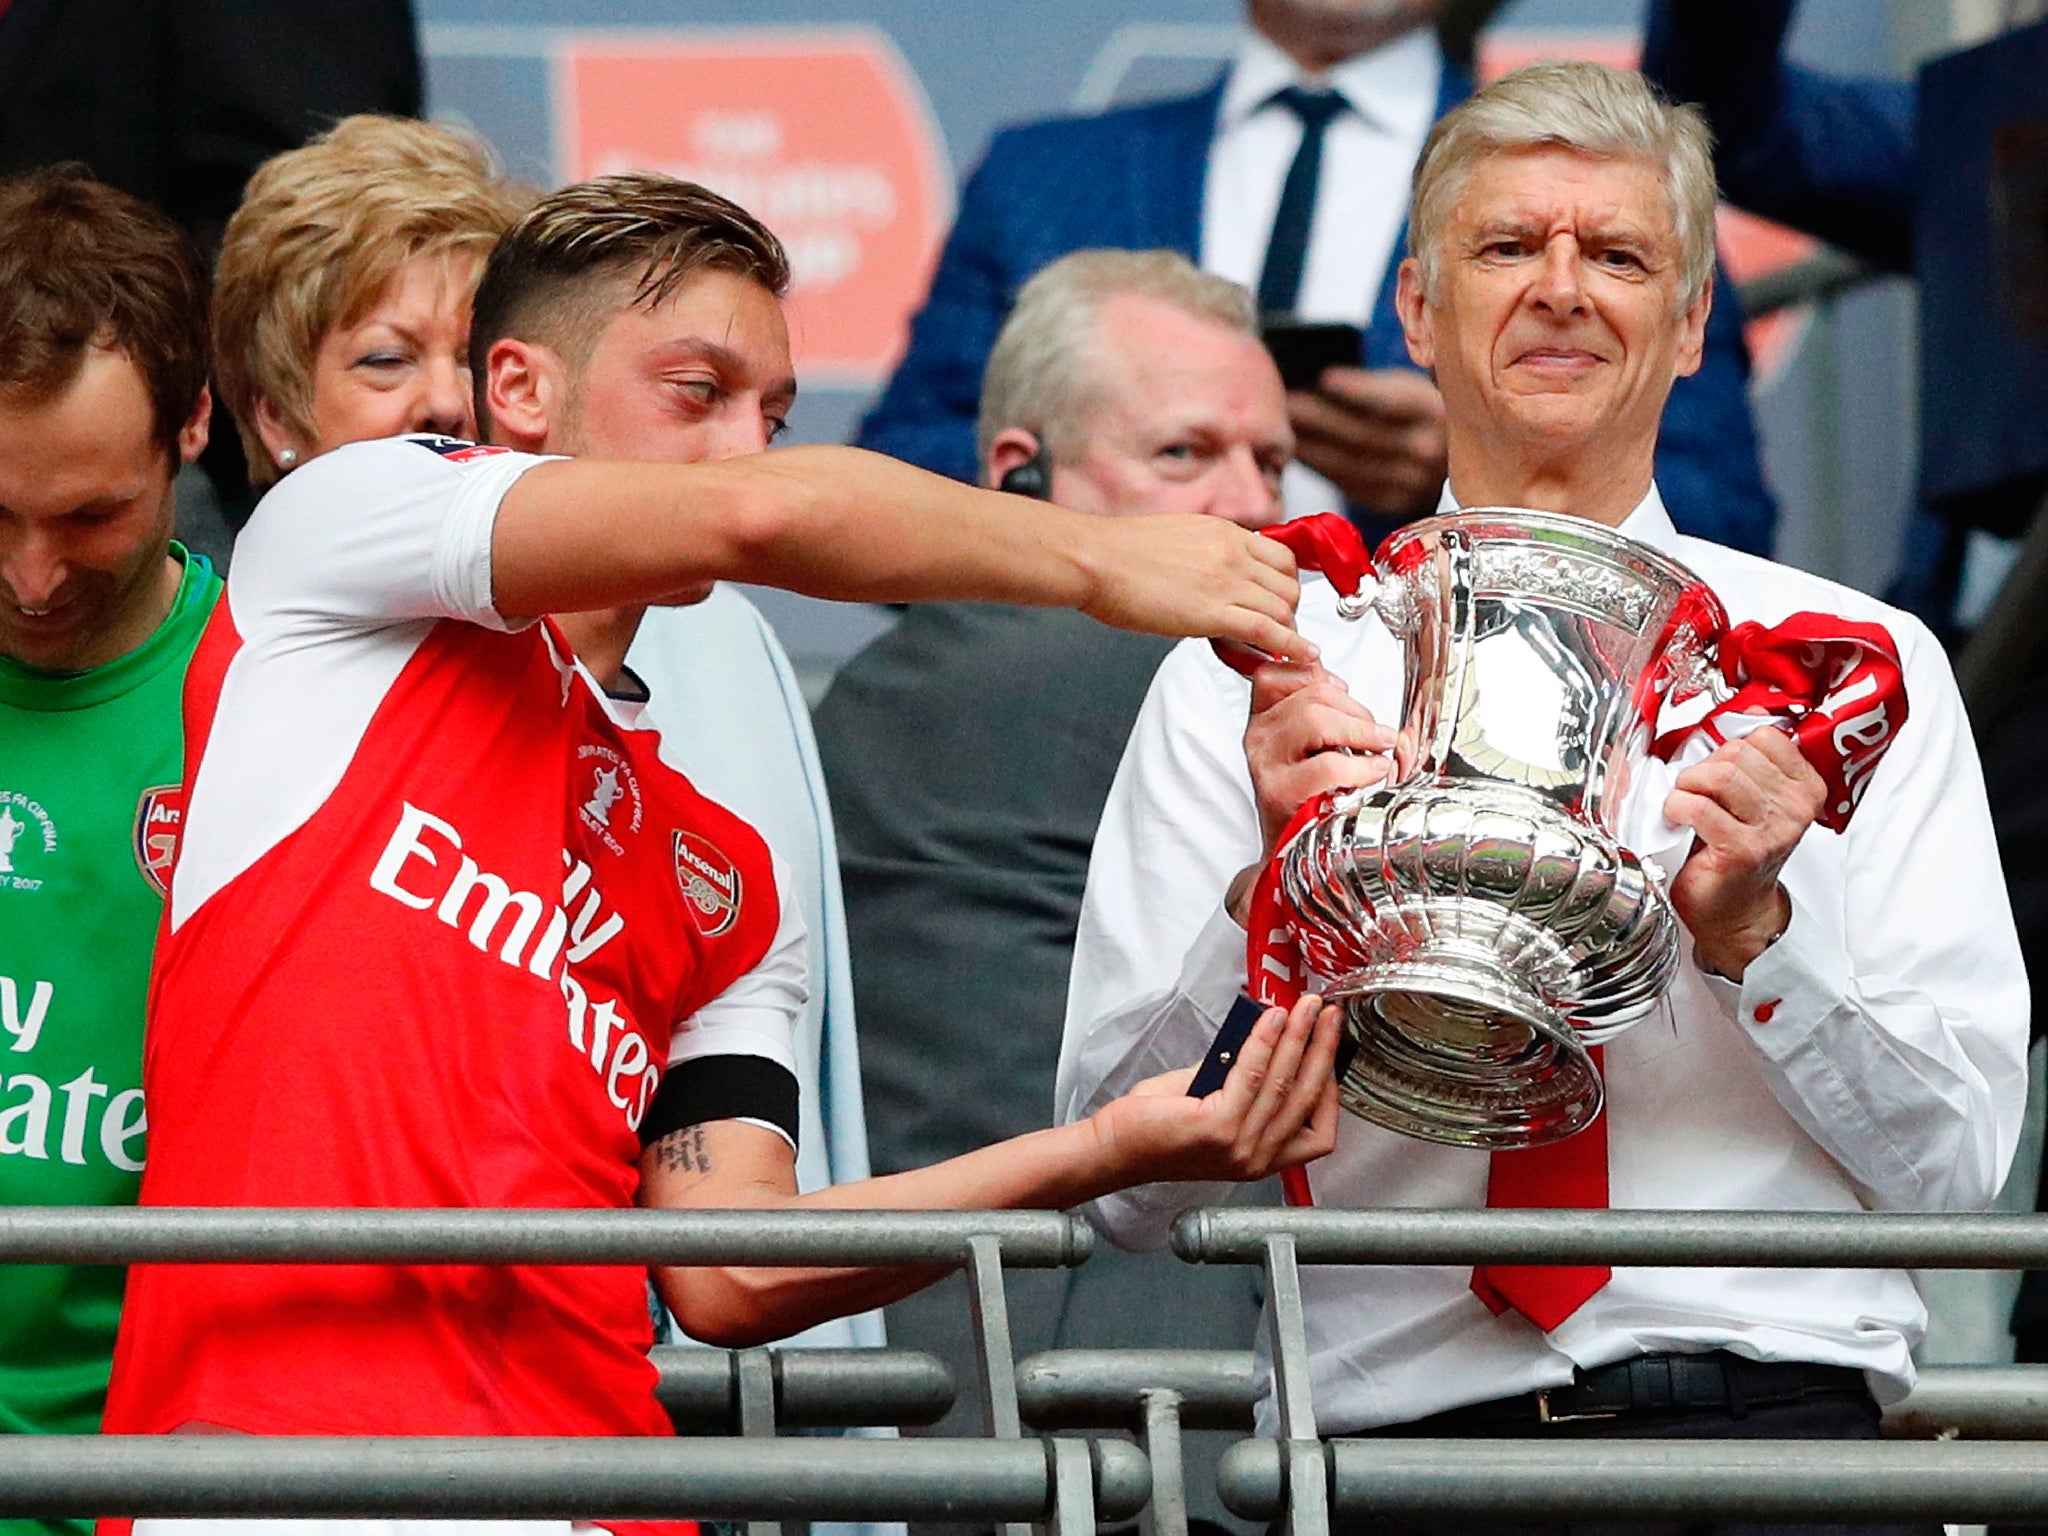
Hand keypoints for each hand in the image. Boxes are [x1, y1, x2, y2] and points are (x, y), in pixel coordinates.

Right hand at [1078, 512, 1311, 660]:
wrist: (1094, 560)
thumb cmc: (1118, 553)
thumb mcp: (1176, 536)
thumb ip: (1204, 551)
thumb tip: (1209, 574)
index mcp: (1224, 532)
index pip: (1280, 555)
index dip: (1287, 583)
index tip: (1283, 600)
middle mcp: (1233, 553)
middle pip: (1289, 584)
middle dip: (1290, 611)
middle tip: (1280, 630)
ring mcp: (1226, 581)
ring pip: (1283, 609)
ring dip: (1289, 633)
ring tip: (1284, 650)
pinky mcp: (1213, 612)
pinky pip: (1269, 631)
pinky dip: (1292, 647)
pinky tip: (1302, 657)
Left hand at [1088, 993, 1341, 1185]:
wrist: (1116, 1148)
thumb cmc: (1157, 1129)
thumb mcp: (1215, 1107)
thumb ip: (1244, 1082)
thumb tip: (1269, 1037)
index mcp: (1262, 1159)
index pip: (1319, 1133)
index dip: (1330, 1088)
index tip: (1331, 1050)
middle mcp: (1257, 1159)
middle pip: (1306, 1098)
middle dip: (1323, 1049)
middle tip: (1329, 1015)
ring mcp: (1240, 1146)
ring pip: (1283, 1083)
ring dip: (1299, 1038)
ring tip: (1306, 1008)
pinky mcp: (1218, 1129)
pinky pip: (1252, 1075)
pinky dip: (1265, 1042)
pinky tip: (1271, 1019)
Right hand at [1245, 659, 1397, 853]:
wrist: (1291, 849)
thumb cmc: (1310, 794)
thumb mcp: (1312, 743)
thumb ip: (1321, 708)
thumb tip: (1344, 685)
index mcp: (1263, 719)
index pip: (1276, 673)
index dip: (1316, 674)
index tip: (1342, 693)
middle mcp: (1258, 737)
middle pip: (1310, 694)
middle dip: (1356, 709)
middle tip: (1378, 734)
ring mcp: (1265, 764)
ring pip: (1314, 718)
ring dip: (1361, 731)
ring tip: (1379, 749)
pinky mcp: (1280, 793)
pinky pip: (1327, 764)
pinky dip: (1361, 766)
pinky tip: (1373, 771)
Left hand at [1288, 368, 1446, 518]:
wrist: (1446, 460)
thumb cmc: (1417, 414)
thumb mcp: (1409, 390)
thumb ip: (1373, 387)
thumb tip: (1319, 380)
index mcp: (1435, 412)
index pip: (1394, 400)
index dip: (1360, 390)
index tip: (1325, 378)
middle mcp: (1427, 450)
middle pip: (1363, 435)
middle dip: (1319, 419)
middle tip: (1287, 404)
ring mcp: (1410, 481)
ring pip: (1350, 464)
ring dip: (1311, 446)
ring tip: (1285, 428)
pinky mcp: (1390, 501)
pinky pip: (1347, 484)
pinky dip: (1319, 468)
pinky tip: (1300, 452)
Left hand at [1663, 725, 1825, 978]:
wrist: (1732, 910)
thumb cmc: (1733, 850)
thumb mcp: (1748, 797)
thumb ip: (1748, 756)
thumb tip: (1742, 712)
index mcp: (1804, 787)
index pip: (1764, 736)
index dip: (1728, 746)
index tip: (1717, 767)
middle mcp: (1795, 808)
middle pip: (1736, 754)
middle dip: (1703, 768)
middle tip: (1694, 792)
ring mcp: (1773, 830)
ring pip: (1720, 775)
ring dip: (1688, 786)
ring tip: (1685, 804)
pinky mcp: (1743, 849)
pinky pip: (1700, 807)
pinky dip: (1677, 807)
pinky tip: (1678, 820)